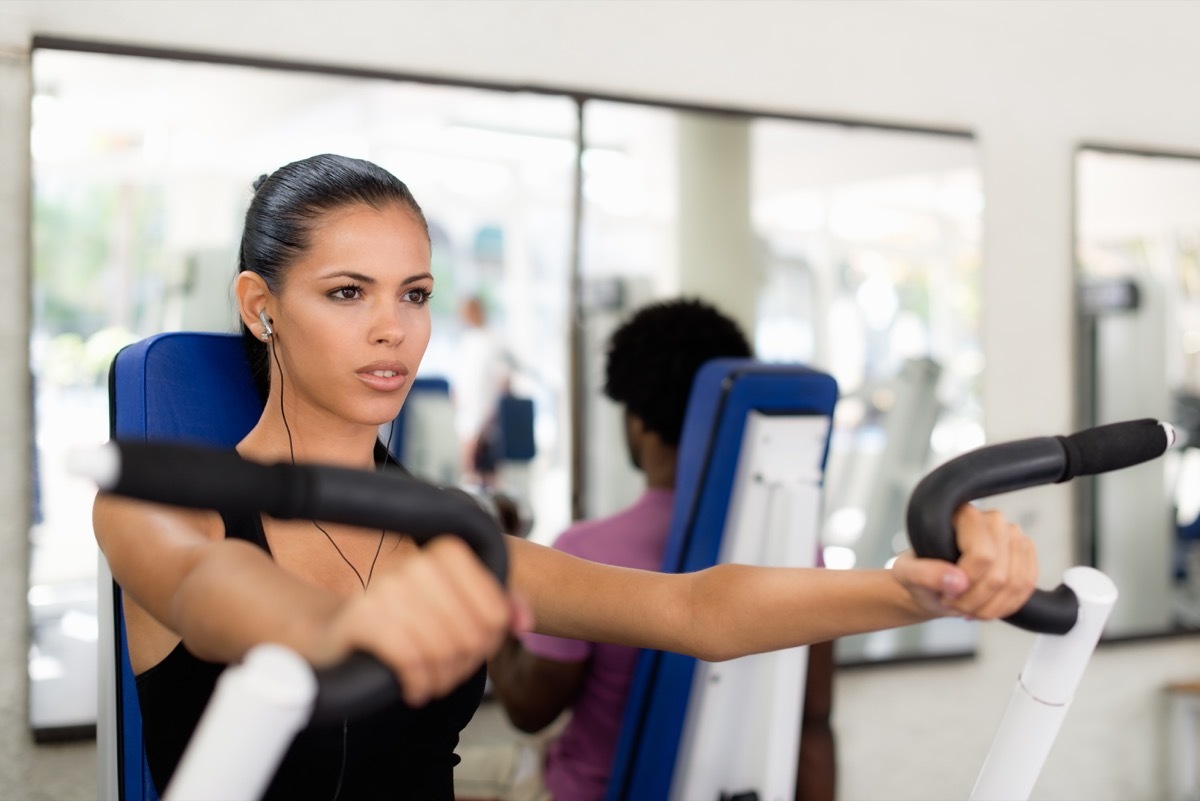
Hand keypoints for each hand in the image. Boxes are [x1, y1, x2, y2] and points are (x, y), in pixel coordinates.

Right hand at [315, 536, 520, 705]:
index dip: (488, 644)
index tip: (469, 652)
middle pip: (471, 635)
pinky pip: (410, 658)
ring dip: (440, 680)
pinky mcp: (363, 617)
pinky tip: (413, 689)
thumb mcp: (454, 610)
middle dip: (463, 667)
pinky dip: (417, 683)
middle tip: (448, 676)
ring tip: (431, 684)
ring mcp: (387, 587)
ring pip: (442, 648)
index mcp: (447, 554)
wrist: (338, 632)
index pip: (495, 613)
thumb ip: (496, 609)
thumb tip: (525, 623)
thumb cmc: (405, 622)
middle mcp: (418, 564)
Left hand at [892, 505, 1037, 619]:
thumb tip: (957, 581)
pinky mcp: (1026, 555)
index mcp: (963, 515)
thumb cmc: (921, 574)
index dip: (966, 583)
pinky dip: (1006, 606)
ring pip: (1016, 584)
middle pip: (1000, 575)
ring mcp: (1014, 537)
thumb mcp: (906, 574)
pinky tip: (985, 608)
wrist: (936, 585)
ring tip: (968, 607)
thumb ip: (924, 574)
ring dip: (990, 607)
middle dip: (975, 601)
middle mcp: (994, 520)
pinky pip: (1027, 587)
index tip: (946, 593)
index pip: (982, 555)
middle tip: (954, 604)